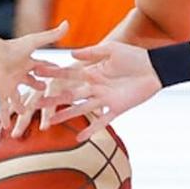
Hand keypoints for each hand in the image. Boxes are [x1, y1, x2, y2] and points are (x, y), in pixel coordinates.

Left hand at [0, 22, 69, 136]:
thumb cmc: (12, 48)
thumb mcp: (35, 42)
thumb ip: (52, 34)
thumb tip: (67, 23)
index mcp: (28, 62)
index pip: (42, 67)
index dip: (50, 70)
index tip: (59, 73)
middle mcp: (20, 74)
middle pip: (30, 84)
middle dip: (36, 87)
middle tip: (44, 91)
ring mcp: (11, 84)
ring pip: (17, 99)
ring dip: (21, 107)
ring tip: (26, 116)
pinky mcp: (3, 92)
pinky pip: (4, 107)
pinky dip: (3, 117)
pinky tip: (5, 127)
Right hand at [36, 41, 163, 141]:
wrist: (155, 68)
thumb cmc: (134, 56)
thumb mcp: (111, 50)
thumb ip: (92, 52)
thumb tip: (71, 54)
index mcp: (92, 72)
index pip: (68, 74)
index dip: (52, 75)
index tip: (36, 74)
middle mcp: (95, 87)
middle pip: (69, 94)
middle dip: (52, 99)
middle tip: (34, 104)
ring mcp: (105, 99)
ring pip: (81, 109)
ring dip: (65, 115)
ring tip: (49, 123)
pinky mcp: (118, 108)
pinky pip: (102, 121)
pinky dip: (91, 129)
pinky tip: (78, 138)